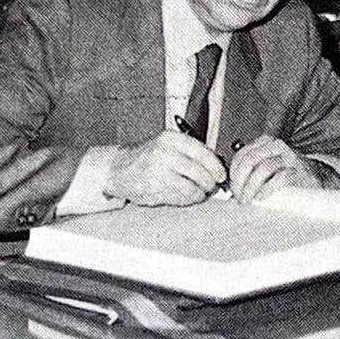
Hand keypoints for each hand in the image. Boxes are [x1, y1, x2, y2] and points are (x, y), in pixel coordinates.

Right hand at [106, 130, 226, 206]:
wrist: (118, 168)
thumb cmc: (146, 158)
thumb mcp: (167, 146)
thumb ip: (190, 154)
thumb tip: (216, 168)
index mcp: (171, 138)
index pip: (204, 153)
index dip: (216, 167)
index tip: (220, 175)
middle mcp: (164, 151)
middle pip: (201, 172)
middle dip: (209, 183)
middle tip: (209, 187)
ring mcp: (158, 169)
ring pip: (192, 187)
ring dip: (198, 194)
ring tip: (196, 193)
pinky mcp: (154, 186)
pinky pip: (180, 197)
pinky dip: (186, 200)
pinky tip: (183, 196)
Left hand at [227, 136, 338, 203]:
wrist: (316, 176)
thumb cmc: (287, 173)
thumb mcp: (267, 166)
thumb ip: (251, 171)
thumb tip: (231, 188)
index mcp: (265, 143)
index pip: (241, 155)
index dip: (233, 174)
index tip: (230, 189)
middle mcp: (276, 146)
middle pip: (249, 160)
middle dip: (240, 181)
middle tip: (238, 197)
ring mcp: (289, 157)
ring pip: (263, 169)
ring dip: (251, 187)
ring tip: (248, 199)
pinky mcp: (299, 171)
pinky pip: (279, 178)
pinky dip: (267, 189)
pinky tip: (261, 197)